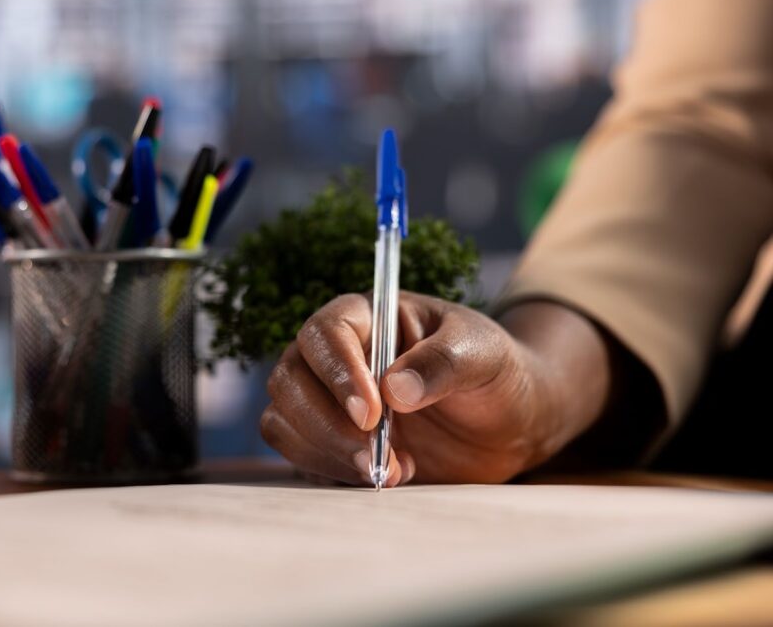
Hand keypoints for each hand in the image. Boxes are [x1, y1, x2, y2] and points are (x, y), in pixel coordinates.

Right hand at [261, 293, 610, 485]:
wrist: (510, 422)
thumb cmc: (494, 371)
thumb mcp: (484, 354)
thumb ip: (443, 363)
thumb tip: (394, 388)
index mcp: (368, 318)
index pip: (325, 333)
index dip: (338, 372)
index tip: (371, 414)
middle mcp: (336, 356)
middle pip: (290, 379)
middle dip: (327, 424)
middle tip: (377, 456)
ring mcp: (327, 400)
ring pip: (285, 419)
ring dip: (327, 452)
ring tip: (392, 471)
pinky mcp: (331, 442)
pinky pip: (302, 456)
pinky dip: (332, 472)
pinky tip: (385, 476)